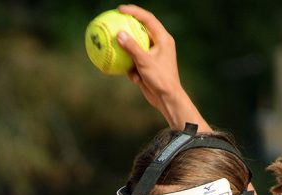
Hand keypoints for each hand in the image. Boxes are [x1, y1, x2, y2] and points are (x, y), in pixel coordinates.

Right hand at [117, 4, 207, 130]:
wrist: (167, 99)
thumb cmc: (160, 79)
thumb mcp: (144, 62)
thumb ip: (132, 48)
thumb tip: (119, 34)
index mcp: (163, 39)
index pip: (148, 19)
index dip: (134, 11)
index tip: (120, 10)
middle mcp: (159, 44)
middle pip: (141, 30)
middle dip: (128, 28)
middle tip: (114, 21)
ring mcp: (153, 55)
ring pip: (136, 47)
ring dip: (128, 52)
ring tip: (115, 49)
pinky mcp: (148, 66)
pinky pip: (135, 62)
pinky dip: (132, 68)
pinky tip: (132, 78)